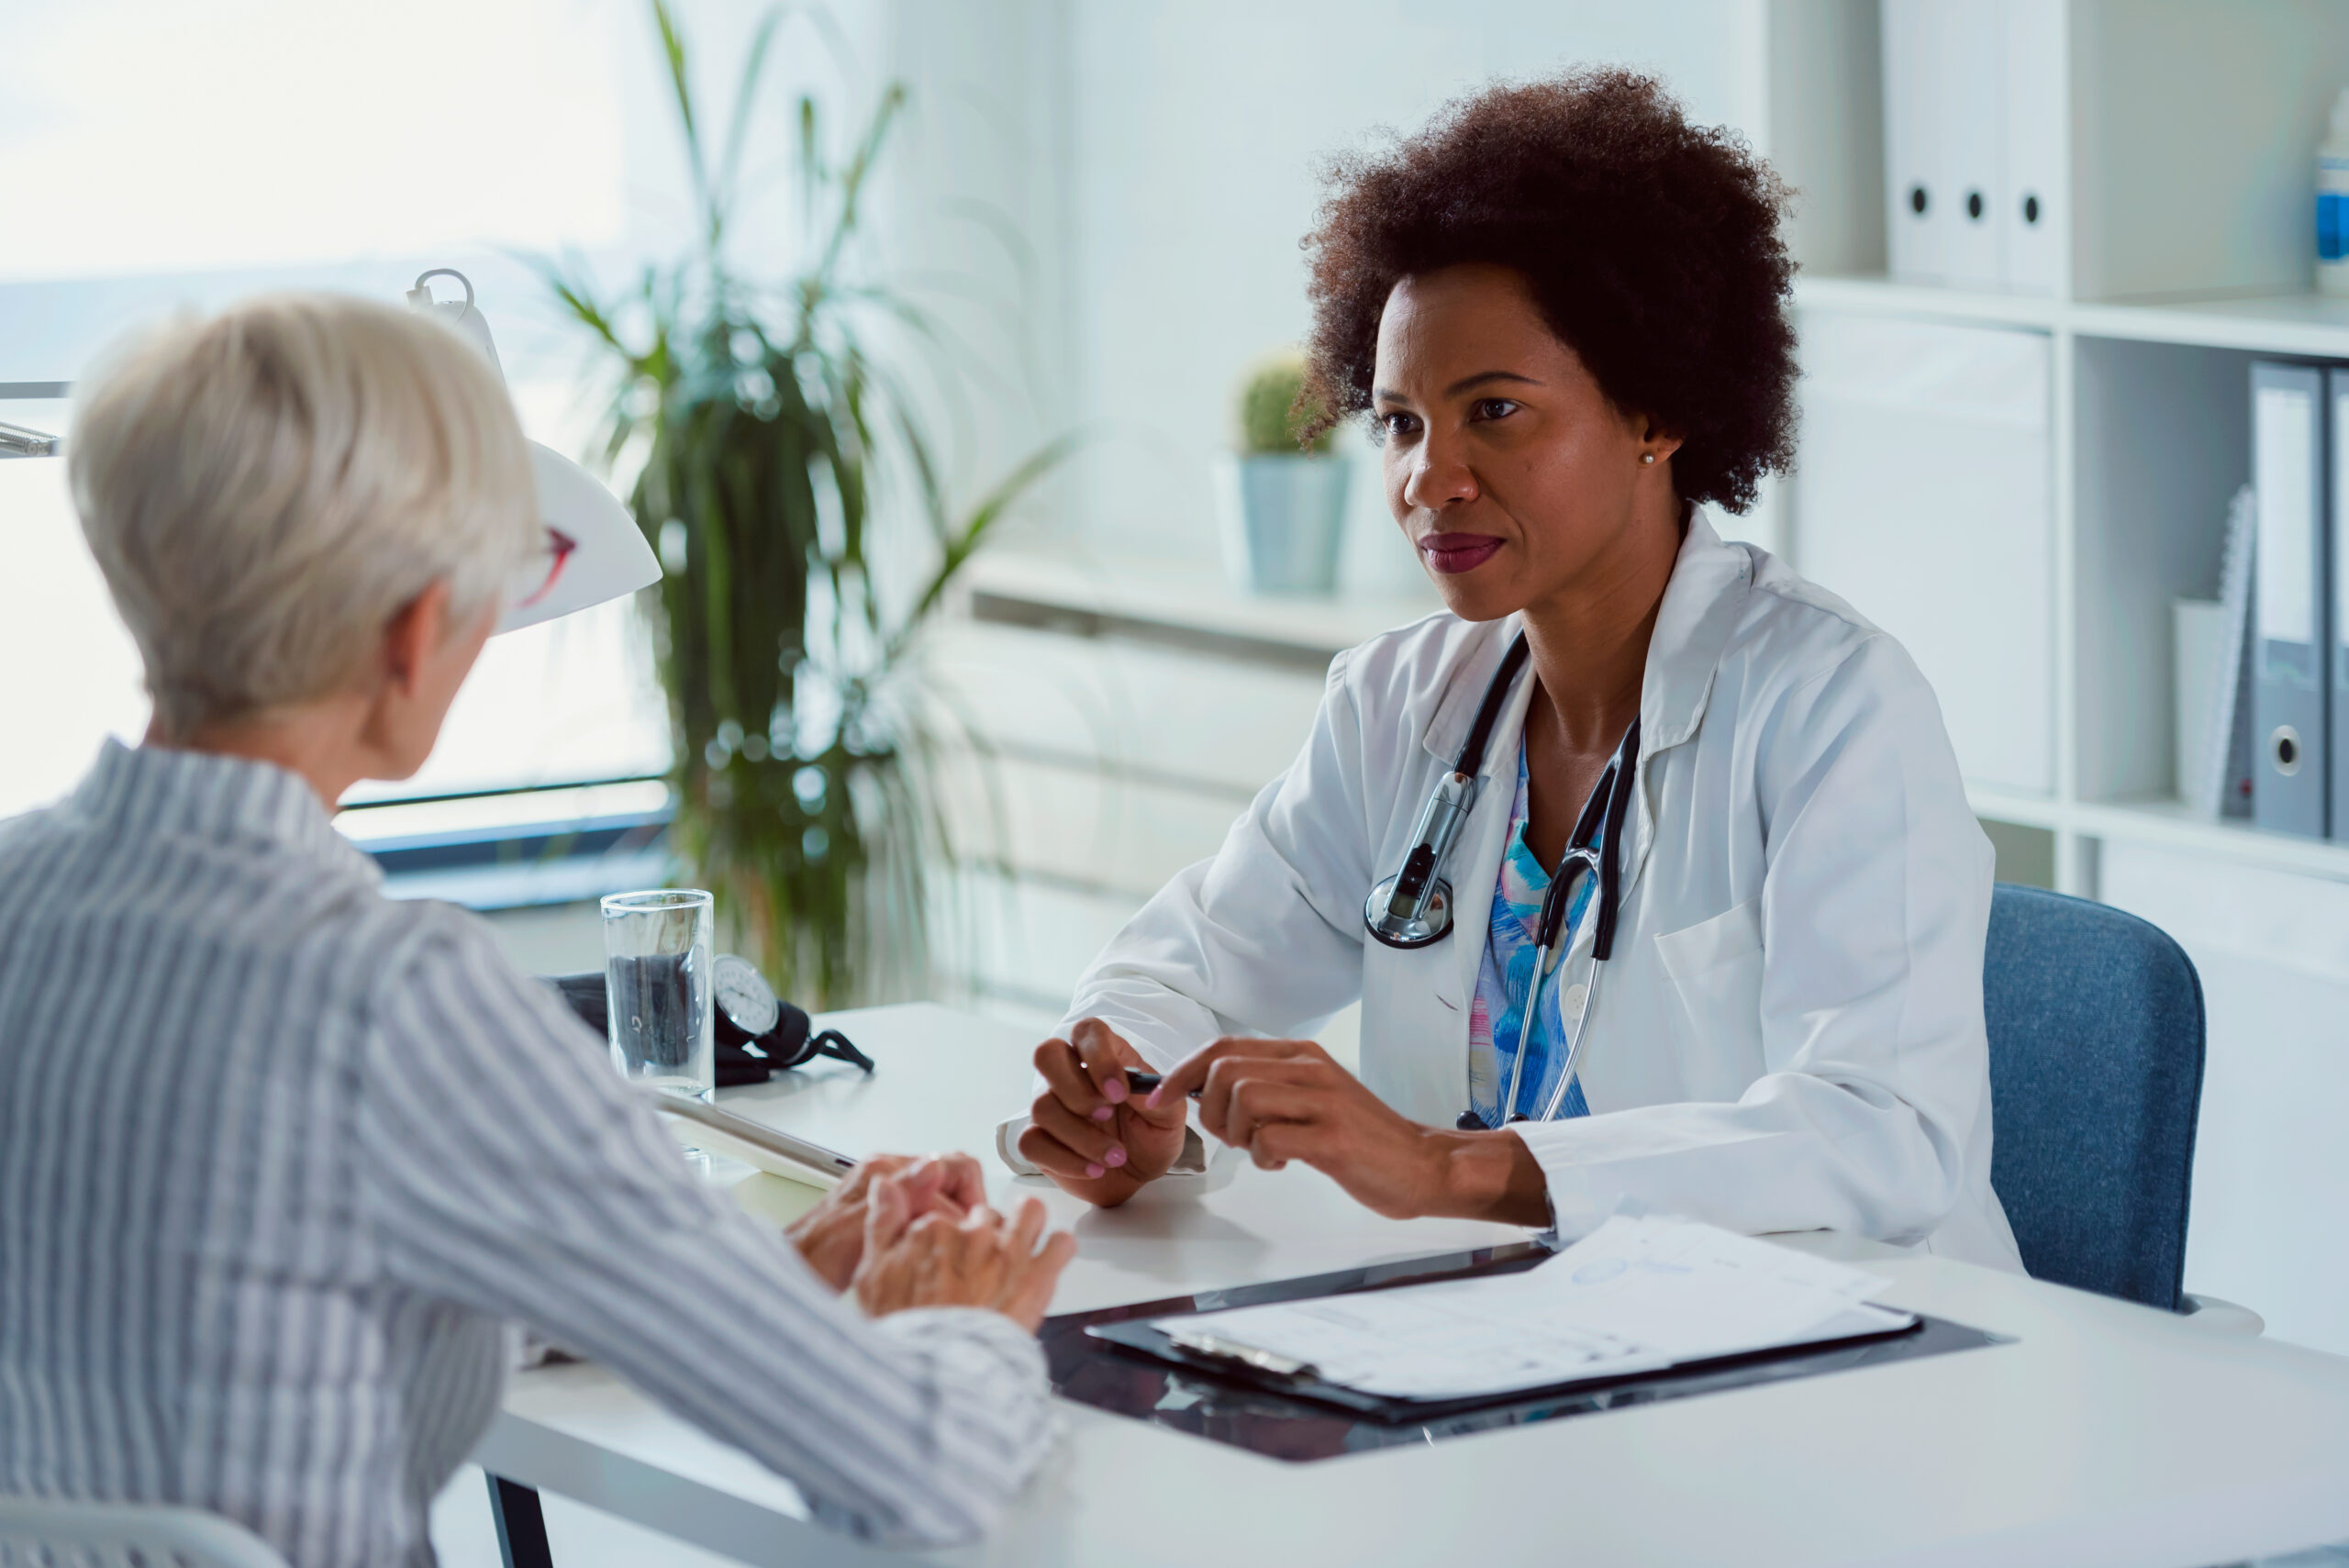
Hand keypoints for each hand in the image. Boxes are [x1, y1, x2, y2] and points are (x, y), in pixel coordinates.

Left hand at [785, 1152, 985, 1292]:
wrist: (795, 1272)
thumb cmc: (818, 1256)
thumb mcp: (864, 1225)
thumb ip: (901, 1194)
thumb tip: (934, 1167)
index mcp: (886, 1169)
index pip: (954, 1166)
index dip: (972, 1199)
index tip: (977, 1227)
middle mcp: (889, 1176)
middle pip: (951, 1182)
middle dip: (965, 1213)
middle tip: (970, 1243)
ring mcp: (889, 1195)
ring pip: (942, 1202)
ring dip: (952, 1227)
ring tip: (954, 1253)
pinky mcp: (888, 1216)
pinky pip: (927, 1218)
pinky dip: (935, 1236)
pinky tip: (931, 1257)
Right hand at [851, 1180, 1076, 1331]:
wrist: (938, 1371)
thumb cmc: (905, 1330)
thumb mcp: (872, 1275)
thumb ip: (882, 1223)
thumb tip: (884, 1184)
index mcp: (934, 1228)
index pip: (948, 1214)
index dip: (950, 1237)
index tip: (948, 1257)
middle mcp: (973, 1233)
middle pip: (988, 1216)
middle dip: (986, 1235)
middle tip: (980, 1266)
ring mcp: (1008, 1252)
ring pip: (1030, 1213)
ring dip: (1027, 1224)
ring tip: (1021, 1246)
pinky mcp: (1038, 1276)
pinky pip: (1061, 1244)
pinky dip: (1056, 1251)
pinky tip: (1047, 1262)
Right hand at [1015, 1018, 1189, 1207]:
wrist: (1139, 1178)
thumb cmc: (1152, 1137)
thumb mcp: (1169, 1117)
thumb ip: (1157, 1096)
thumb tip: (1137, 1087)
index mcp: (1104, 1057)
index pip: (1087, 1032)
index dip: (1099, 1058)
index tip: (1120, 1093)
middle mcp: (1070, 1074)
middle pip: (1047, 1054)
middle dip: (1077, 1090)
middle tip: (1107, 1115)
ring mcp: (1050, 1105)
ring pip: (1043, 1106)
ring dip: (1083, 1138)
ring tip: (1115, 1157)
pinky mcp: (1038, 1139)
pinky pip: (1031, 1141)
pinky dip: (1066, 1160)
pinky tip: (1093, 1170)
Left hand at [1153, 1037, 1550, 1225]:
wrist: (1423, 1164)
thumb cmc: (1362, 1138)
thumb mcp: (1313, 1098)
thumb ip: (1269, 1088)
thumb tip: (1206, 1091)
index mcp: (1302, 1055)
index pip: (1223, 1046)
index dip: (1182, 1072)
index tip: (1159, 1098)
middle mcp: (1310, 1069)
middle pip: (1224, 1070)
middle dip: (1208, 1110)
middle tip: (1232, 1138)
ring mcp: (1323, 1101)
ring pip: (1242, 1098)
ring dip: (1235, 1134)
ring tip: (1261, 1150)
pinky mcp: (1333, 1137)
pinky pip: (1269, 1138)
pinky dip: (1262, 1157)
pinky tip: (1282, 1163)